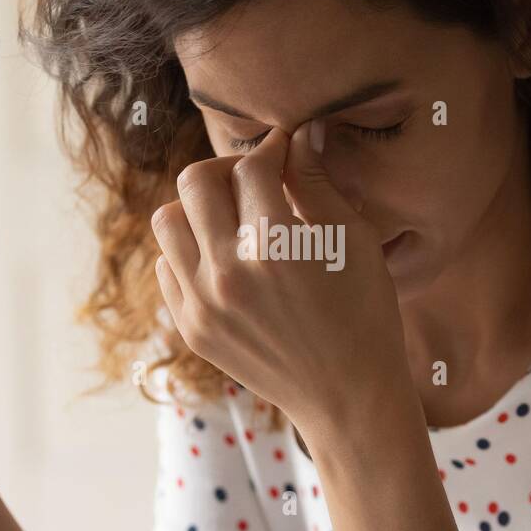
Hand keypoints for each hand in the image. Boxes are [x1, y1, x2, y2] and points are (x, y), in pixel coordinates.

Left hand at [150, 120, 409, 436]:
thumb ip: (318, 183)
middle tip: (255, 180)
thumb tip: (303, 133)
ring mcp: (202, 304)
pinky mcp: (191, 328)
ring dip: (198, 208)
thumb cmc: (364, 315)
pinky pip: (166, 267)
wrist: (347, 397)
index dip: (273, 149)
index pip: (251, 167)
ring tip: (233, 219)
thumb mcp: (354, 243)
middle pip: (194, 181)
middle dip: (227, 169)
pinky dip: (189, 252)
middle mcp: (227, 273)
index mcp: (274, 247)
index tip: (285, 152)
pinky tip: (225, 259)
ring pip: (167, 221)